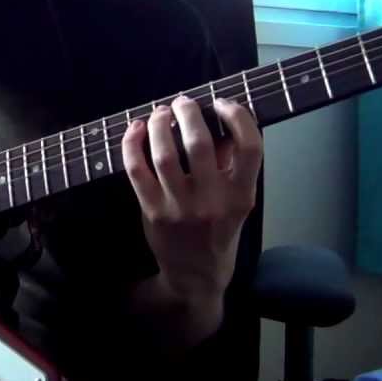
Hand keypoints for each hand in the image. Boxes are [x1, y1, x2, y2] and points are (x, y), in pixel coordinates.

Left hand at [121, 95, 262, 301]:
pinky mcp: (153, 212)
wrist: (196, 277)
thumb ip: (232, 167)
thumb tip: (219, 125)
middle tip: (182, 103)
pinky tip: (135, 130)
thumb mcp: (239, 204)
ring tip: (159, 114)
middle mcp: (212, 201)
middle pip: (199, 143)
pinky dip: (132, 145)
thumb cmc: (219, 234)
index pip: (249, 146)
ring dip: (159, 125)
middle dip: (188, 113)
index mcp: (241, 196)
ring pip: (164, 154)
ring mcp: (180, 208)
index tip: (222, 104)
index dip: (237, 117)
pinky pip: (137, 170)